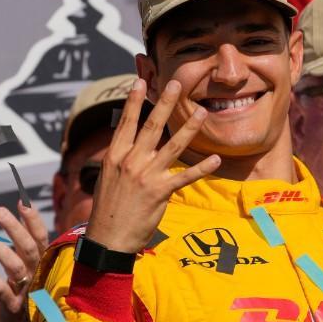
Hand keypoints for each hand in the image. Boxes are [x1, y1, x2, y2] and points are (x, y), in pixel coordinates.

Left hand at [0, 201, 48, 321]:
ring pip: (16, 266)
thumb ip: (25, 256)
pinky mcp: (14, 309)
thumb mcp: (29, 278)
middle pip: (29, 247)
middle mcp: (39, 276)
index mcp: (42, 266)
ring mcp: (28, 293)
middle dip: (14, 227)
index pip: (40, 238)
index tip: (20, 203)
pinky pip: (2, 289)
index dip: (32, 221)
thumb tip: (20, 229)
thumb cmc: (26, 306)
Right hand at [85, 77, 220, 253]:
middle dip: (165, 103)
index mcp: (115, 156)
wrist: (107, 239)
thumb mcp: (110, 179)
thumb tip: (132, 144)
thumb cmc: (108, 210)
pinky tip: (215, 159)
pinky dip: (202, 167)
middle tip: (176, 83)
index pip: (126, 123)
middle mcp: (131, 161)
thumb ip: (123, 160)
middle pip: (152, 126)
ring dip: (190, 127)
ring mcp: (146, 176)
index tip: (141, 82)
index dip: (134, 101)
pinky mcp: (160, 192)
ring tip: (203, 112)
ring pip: (172, 146)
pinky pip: (185, 176)